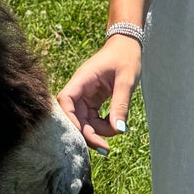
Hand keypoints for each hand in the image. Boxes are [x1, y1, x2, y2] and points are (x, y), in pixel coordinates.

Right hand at [57, 37, 142, 154]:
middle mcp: (80, 88)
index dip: (70, 120)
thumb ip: (120, 105)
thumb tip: (118, 130)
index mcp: (83, 79)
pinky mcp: (92, 100)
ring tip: (116, 132)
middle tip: (105, 148)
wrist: (128, 45)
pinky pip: (91, 118)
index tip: (85, 136)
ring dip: (96, 131)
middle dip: (87, 133)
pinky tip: (114, 127)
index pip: (66, 101)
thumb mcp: (126, 81)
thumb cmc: (126, 57)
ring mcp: (85, 95)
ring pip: (83, 120)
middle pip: (74, 116)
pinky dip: (101, 126)